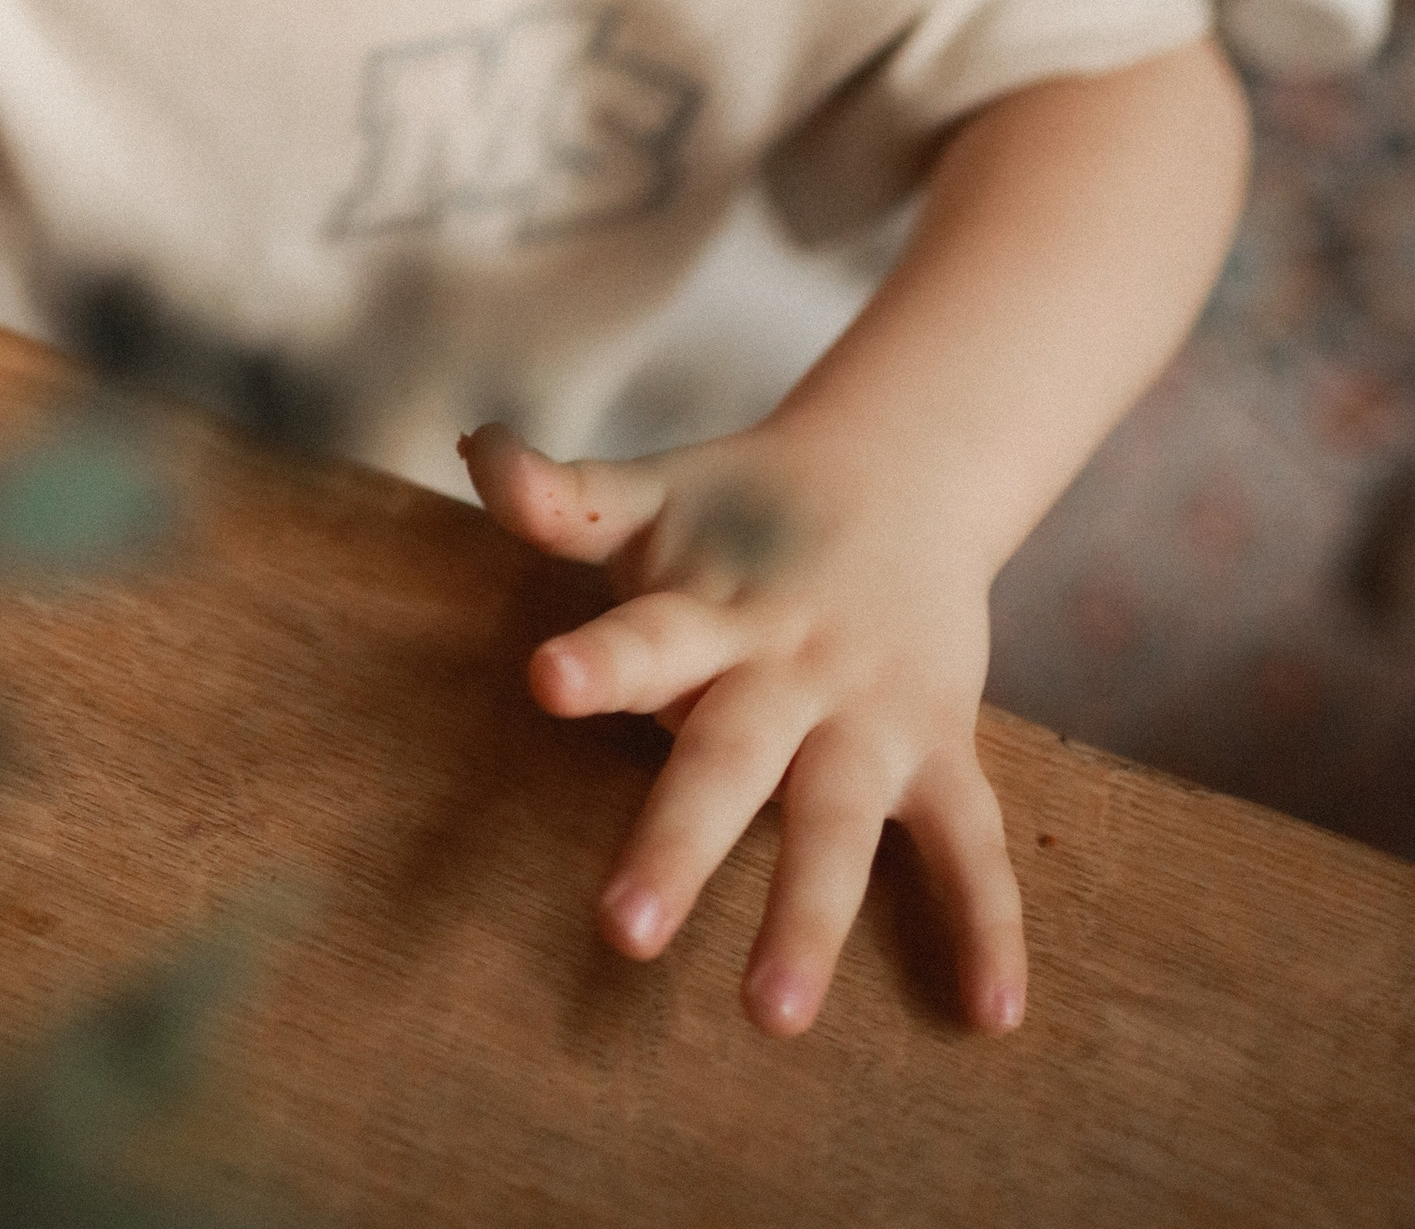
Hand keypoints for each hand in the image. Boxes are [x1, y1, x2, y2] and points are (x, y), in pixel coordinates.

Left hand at [460, 415, 1024, 1039]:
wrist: (903, 469)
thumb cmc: (745, 507)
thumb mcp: (655, 495)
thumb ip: (565, 498)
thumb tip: (476, 452)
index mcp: (713, 609)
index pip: (651, 635)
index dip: (602, 657)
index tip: (548, 678)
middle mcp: (792, 667)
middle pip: (732, 758)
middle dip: (679, 842)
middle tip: (622, 933)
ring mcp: (872, 715)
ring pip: (840, 824)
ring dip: (809, 918)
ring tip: (772, 1018)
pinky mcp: (941, 748)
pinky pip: (973, 844)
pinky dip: (989, 925)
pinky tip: (992, 1016)